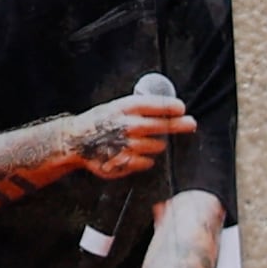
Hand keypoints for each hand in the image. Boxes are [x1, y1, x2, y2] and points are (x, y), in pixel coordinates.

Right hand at [76, 90, 193, 175]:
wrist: (75, 139)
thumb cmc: (102, 122)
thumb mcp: (116, 108)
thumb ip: (139, 109)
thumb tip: (169, 108)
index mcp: (122, 109)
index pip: (149, 105)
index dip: (167, 106)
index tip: (181, 108)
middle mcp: (125, 126)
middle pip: (158, 126)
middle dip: (177, 124)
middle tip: (191, 123)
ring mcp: (124, 145)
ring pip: (156, 146)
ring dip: (159, 144)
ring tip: (153, 141)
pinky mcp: (122, 162)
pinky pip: (146, 162)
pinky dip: (147, 159)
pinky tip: (140, 155)